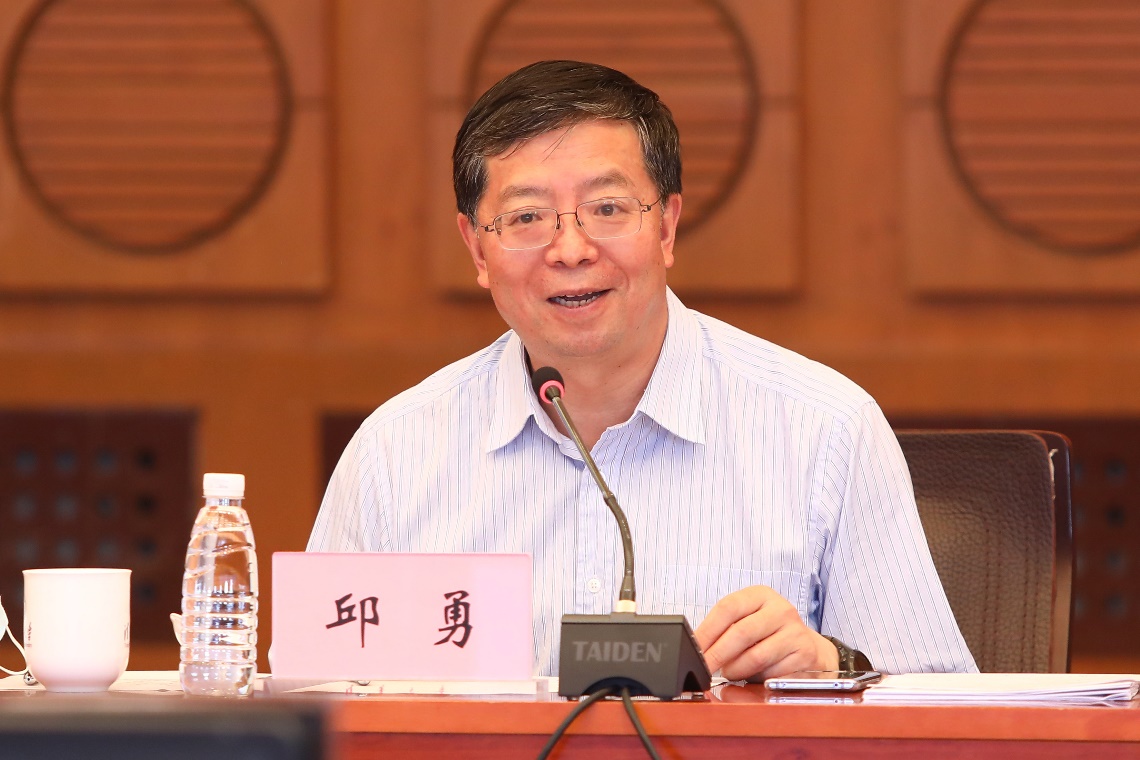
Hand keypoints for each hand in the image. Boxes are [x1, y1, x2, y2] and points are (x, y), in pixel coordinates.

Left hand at [693, 585, 838, 681]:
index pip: (728, 608)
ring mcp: (795, 631)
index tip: (693, 648)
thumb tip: (698, 648)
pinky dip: (756, 679)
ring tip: (729, 673)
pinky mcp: (804, 654)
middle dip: (716, 654)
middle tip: (704, 668)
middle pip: (740, 632)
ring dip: (735, 670)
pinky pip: (772, 672)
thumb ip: (725, 629)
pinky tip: (752, 677)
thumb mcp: (748, 620)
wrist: (807, 645)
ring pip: (755, 656)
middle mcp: (780, 609)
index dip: (706, 630)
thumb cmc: (769, 633)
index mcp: (760, 595)